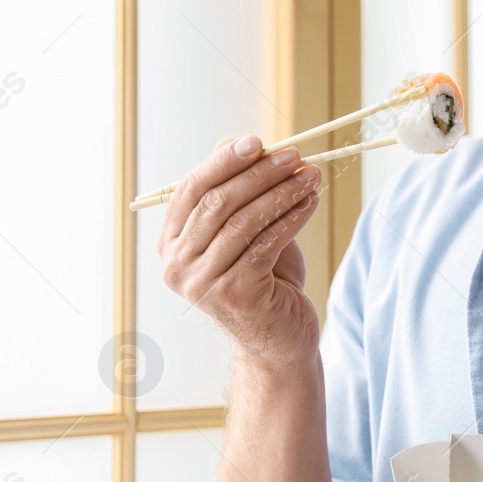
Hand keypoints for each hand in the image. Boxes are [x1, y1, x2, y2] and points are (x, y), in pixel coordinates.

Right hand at [155, 134, 322, 371]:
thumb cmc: (265, 281)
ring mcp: (202, 282)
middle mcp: (177, 264)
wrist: (279, 340)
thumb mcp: (248, 232)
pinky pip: (265, 243)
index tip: (258, 141)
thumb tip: (232, 141)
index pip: (191, 190)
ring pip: (243, 221)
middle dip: (259, 173)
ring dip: (281, 192)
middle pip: (217, 203)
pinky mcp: (233, 293)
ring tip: (311, 175)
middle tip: (294, 155)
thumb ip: (237, 193)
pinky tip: (311, 201)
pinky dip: (291, 217)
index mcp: (171, 244)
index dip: (224, 162)